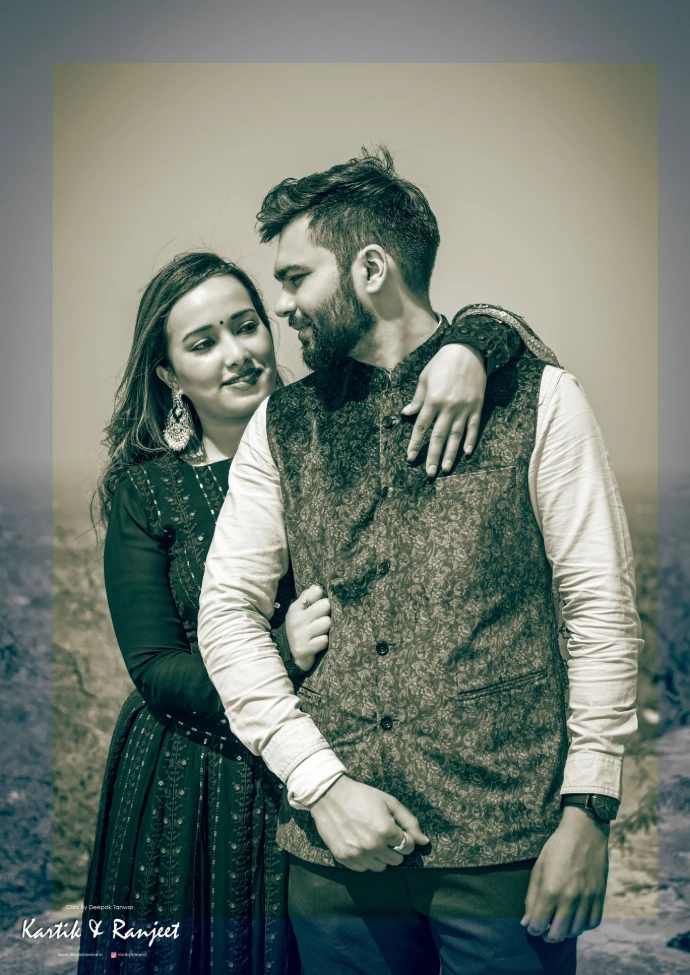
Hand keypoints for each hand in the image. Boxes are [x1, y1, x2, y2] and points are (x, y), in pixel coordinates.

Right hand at [285, 584, 330, 671]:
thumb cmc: (302, 628)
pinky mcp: (303, 649)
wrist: (292, 653)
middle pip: (325, 605)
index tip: (321, 603)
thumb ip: (309, 597)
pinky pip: (325, 640)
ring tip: (322, 631)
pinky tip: (318, 642)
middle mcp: (295, 620)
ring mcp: (298, 635)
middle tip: (323, 618)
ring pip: (327, 623)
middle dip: (328, 612)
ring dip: (328, 628)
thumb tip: (318, 586)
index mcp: (295, 608)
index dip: (322, 597)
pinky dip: (325, 642)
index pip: (316, 592)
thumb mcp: (301, 611)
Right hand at [310, 775, 428, 872]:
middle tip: (385, 835)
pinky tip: (361, 845)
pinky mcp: (344, 859)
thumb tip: (424, 841)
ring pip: (381, 868)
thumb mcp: (389, 802)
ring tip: (373, 840)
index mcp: (386, 830)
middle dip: (394, 848)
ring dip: (381, 856)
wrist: (329, 795)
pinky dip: (365, 860)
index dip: (405, 838)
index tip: (397, 832)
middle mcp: (373, 846)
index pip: (408, 846)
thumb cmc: (362, 796)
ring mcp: (357, 854)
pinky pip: (363, 869)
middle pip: (396, 860)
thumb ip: (409, 822)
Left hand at [402, 343, 485, 475]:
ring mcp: (464, 408)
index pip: (421, 427)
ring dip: (450, 454)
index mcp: (432, 399)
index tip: (410, 457)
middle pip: (438, 436)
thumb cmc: (442, 363)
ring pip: (456, 436)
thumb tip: (406, 413)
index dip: (415, 443)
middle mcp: (448, 406)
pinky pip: (473, 427)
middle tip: (429, 473)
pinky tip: (466, 453)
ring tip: (445, 469)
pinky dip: (470, 440)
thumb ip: (417, 399)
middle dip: (432, 456)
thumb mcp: (424, 378)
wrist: (469, 350)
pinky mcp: (477, 406)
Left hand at [522, 806, 609, 941]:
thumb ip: (532, 898)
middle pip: (557, 934)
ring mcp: (586, 899)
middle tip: (544, 928)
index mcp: (550, 891)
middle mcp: (569, 899)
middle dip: (547, 935)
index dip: (533, 929)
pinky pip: (592, 923)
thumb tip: (526, 922)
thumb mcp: (538, 869)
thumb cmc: (556, 848)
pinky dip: (582, 925)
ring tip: (559, 922)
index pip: (538, 925)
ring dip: (565, 931)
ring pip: (575, 932)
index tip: (532, 926)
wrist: (584, 833)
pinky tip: (576, 917)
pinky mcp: (599, 897)